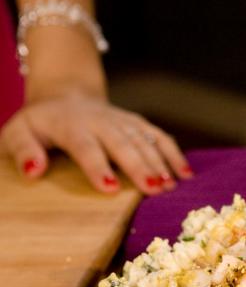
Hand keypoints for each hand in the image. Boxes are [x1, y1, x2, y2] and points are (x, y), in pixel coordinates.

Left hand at [0, 92, 191, 193]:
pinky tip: (186, 174)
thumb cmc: (41, 124)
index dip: (98, 166)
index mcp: (71, 125)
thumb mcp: (18, 131)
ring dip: (161, 163)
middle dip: (140, 166)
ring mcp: (124, 121)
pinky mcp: (138, 124)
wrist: (66, 96)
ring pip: (145, 141)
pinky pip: (159, 137)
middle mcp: (102, 122)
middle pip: (123, 144)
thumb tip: (33, 171)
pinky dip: (174, 154)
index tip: (110, 188)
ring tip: (172, 186)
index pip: (85, 145)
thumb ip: (23, 149)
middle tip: (155, 189)